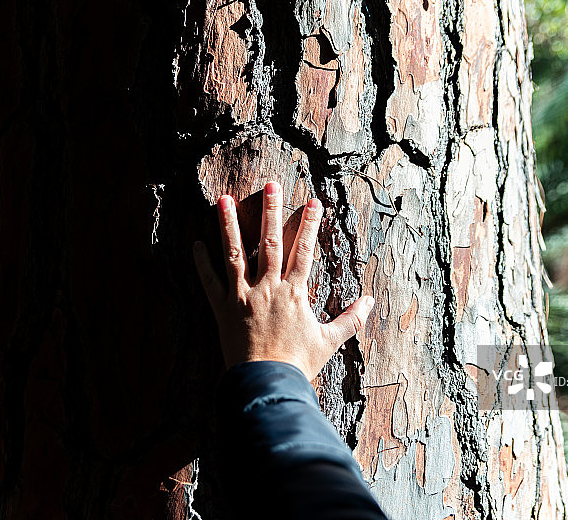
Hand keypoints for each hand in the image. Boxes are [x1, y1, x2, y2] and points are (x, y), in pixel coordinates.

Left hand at [193, 181, 374, 380]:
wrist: (267, 383)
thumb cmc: (299, 364)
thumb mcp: (330, 341)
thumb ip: (352, 319)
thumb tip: (371, 301)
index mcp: (295, 292)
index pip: (305, 250)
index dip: (310, 225)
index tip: (314, 202)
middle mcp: (268, 287)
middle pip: (270, 242)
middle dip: (272, 211)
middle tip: (270, 185)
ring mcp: (243, 296)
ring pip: (236, 253)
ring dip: (230, 225)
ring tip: (223, 199)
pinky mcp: (223, 309)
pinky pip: (210, 282)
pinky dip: (202, 263)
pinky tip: (196, 244)